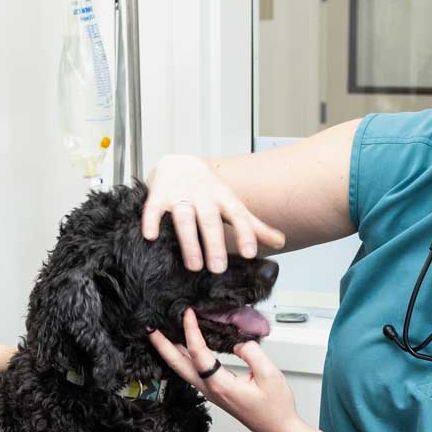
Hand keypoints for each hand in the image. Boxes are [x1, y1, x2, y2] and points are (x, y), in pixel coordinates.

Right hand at [144, 153, 284, 273]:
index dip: (245, 233)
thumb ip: (253, 225)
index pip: (237, 215)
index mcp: (223, 198)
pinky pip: (153, 209)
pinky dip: (151, 221)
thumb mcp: (232, 204)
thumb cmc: (207, 189)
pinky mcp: (158, 196)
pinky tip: (150, 237)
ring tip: (194, 266)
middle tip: (218, 268)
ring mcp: (179, 195)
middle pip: (209, 220)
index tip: (251, 253)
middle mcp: (202, 196)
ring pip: (184, 218)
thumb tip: (280, 242)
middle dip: (214, 244)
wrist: (178, 163)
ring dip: (189, 241)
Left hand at [149, 309, 302, 431]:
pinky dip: (183, 358)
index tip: (187, 313)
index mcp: (220, 384)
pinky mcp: (214, 392)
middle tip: (150, 329)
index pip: (198, 353)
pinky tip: (183, 349)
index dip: (190, 331)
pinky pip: (192, 372)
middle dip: (162, 346)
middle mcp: (210, 390)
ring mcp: (210, 392)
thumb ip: (251, 352)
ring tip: (160, 336)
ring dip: (169, 352)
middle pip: (177, 365)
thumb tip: (236, 342)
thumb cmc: (276, 407)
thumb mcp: (269, 374)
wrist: (278, 428)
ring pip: (182, 370)